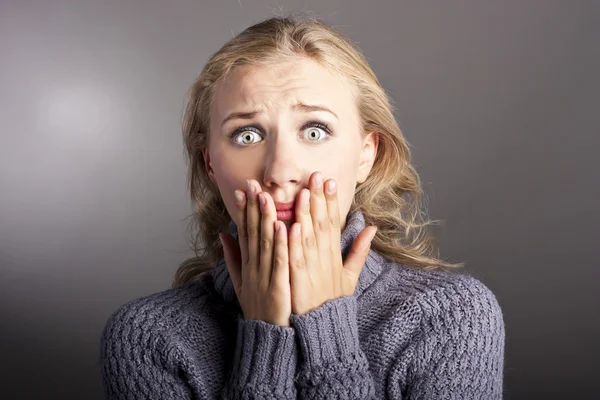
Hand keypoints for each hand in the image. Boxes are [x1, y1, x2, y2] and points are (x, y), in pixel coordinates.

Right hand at [219, 179, 291, 326]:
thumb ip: (232, 257)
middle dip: (252, 207)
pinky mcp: (278, 286)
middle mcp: (253, 267)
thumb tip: (223, 234)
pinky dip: (279, 244)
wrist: (266, 338)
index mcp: (247, 265)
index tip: (243, 190)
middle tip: (252, 183)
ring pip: (264, 243)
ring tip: (266, 197)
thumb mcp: (240, 282)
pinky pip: (279, 261)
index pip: (244, 232)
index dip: (243, 210)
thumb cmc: (258, 308)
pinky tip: (282, 226)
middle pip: (252, 232)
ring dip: (265, 218)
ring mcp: (264, 276)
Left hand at [289, 171, 376, 315]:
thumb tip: (371, 228)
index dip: (331, 201)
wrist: (323, 329)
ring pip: (308, 236)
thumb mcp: (350, 276)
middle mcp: (324, 259)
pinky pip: (295, 257)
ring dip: (305, 213)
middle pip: (322, 224)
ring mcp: (312, 269)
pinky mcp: (298, 280)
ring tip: (303, 192)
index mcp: (334, 256)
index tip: (329, 181)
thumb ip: (359, 251)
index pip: (333, 223)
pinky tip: (291, 224)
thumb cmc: (332, 301)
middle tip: (316, 175)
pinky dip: (293, 241)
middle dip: (319, 199)